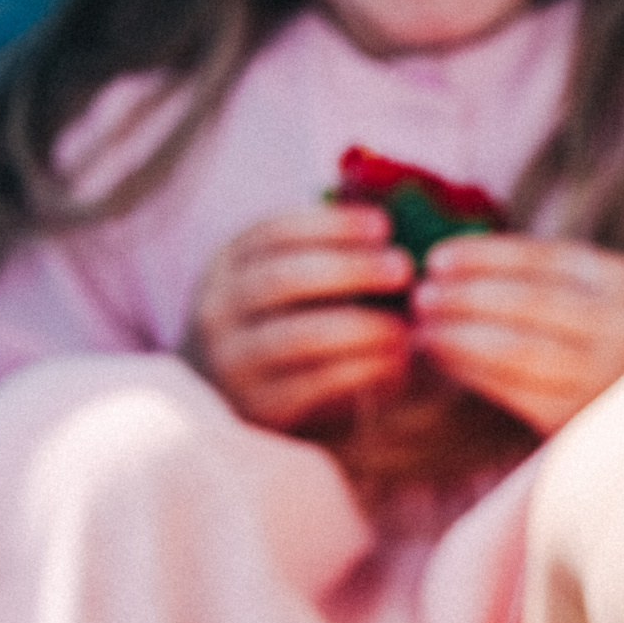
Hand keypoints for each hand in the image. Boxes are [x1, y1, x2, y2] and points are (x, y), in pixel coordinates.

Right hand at [182, 204, 413, 430]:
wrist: (235, 402)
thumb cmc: (279, 325)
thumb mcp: (282, 281)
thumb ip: (324, 250)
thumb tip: (387, 214)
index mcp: (226, 265)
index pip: (274, 231)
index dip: (332, 224)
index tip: (384, 225)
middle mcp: (218, 310)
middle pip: (284, 279)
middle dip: (350, 269)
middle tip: (404, 268)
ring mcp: (231, 361)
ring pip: (299, 335)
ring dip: (362, 326)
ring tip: (405, 325)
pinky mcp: (255, 408)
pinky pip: (313, 384)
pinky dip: (360, 369)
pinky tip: (394, 361)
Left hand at [412, 234, 623, 435]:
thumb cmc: (585, 336)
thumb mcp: (575, 293)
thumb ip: (526, 277)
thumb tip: (442, 265)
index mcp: (616, 278)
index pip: (542, 258)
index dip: (484, 256)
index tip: (436, 259)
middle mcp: (619, 324)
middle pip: (530, 302)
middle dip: (466, 297)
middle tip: (420, 297)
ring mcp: (604, 373)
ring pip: (519, 350)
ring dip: (461, 337)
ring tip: (422, 331)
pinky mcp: (580, 416)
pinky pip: (514, 390)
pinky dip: (471, 372)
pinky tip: (443, 360)